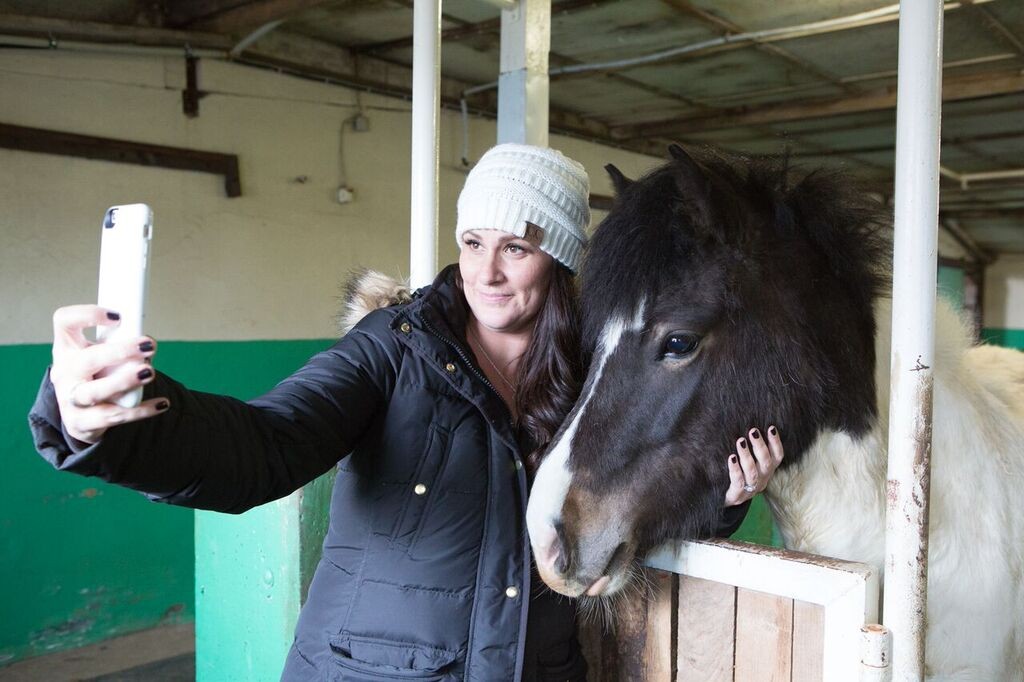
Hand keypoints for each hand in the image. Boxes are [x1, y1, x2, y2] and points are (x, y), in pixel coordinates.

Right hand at [50, 305, 168, 444]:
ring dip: (123, 381)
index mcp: (67, 347)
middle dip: (119, 352)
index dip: (86, 314)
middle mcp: (64, 372)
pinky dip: (140, 410)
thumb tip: (147, 344)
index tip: (118, 316)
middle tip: (149, 345)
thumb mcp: (101, 358)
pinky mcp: (81, 422)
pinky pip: (113, 416)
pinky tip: (162, 404)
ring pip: (94, 392)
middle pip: (86, 360)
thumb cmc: (97, 376)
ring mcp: (69, 399)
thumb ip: (119, 348)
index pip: (65, 322)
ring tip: (149, 372)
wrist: (81, 416)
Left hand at [724, 426, 783, 505]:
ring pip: (752, 472)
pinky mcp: (736, 496)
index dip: (776, 443)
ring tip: (740, 441)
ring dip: (747, 455)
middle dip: (760, 446)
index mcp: (766, 472)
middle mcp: (762, 481)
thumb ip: (751, 450)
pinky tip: (731, 458)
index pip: (777, 457)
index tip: (771, 428)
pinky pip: (738, 482)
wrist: (721, 500)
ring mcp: (750, 490)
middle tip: (753, 431)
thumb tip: (750, 427)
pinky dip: (735, 469)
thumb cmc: (736, 476)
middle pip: (766, 463)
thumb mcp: (747, 463)